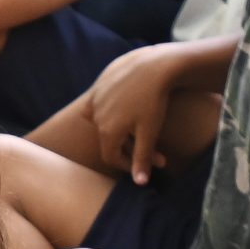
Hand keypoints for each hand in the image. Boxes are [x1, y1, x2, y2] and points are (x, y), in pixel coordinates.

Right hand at [88, 47, 179, 183]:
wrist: (153, 65)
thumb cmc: (153, 101)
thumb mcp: (150, 132)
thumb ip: (141, 158)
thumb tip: (139, 183)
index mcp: (107, 131)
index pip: (111, 157)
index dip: (127, 165)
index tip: (144, 165)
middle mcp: (96, 117)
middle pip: (109, 140)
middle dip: (130, 147)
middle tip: (153, 147)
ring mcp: (96, 99)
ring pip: (104, 121)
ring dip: (120, 128)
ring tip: (140, 125)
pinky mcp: (99, 84)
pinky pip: (100, 102)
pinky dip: (111, 109)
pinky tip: (127, 105)